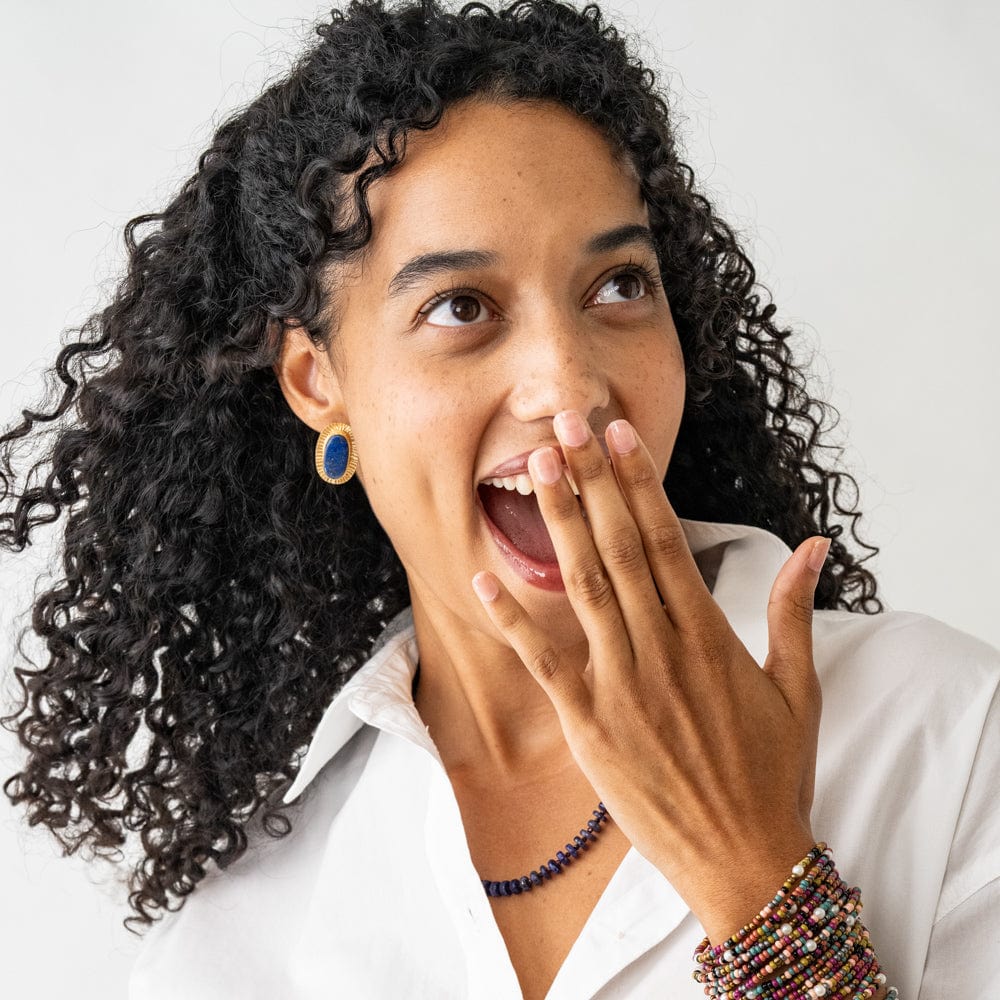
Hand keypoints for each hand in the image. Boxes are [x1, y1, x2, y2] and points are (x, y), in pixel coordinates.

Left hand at [471, 409, 829, 942]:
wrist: (746, 861)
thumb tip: (816, 546)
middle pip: (621, 547)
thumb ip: (795, 610)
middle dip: (591, 481)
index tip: (616, 436)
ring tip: (533, 468)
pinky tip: (483, 577)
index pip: (668, 540)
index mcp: (710, 636)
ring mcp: (622, 687)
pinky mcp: (589, 727)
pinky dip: (512, 619)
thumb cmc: (774, 774)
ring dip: (557, 523)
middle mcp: (662, 650)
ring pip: (584, 588)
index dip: (639, 483)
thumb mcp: (799, 688)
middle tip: (564, 424)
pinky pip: (543, 663)